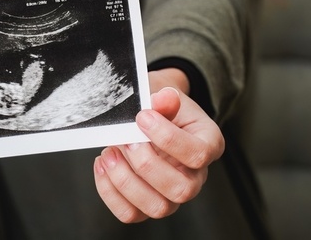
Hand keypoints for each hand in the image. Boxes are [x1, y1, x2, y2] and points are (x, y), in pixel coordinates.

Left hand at [92, 82, 224, 222]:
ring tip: (110, 153)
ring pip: (157, 207)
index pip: (198, 154)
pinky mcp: (146, 205)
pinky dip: (110, 191)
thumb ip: (166, 100)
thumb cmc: (161, 109)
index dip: (169, 138)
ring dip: (126, 181)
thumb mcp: (165, 97)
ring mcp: (171, 195)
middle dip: (147, 165)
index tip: (143, 117)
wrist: (149, 116)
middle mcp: (194, 176)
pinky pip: (130, 213)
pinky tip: (103, 165)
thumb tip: (166, 98)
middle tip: (126, 140)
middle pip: (182, 190)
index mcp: (208, 146)